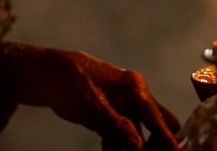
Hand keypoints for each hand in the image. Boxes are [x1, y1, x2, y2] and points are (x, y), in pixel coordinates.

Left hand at [20, 48, 180, 149]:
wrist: (50, 73)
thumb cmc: (71, 84)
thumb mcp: (92, 108)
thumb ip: (116, 126)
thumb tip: (138, 145)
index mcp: (134, 87)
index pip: (157, 116)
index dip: (166, 137)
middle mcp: (135, 93)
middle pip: (158, 120)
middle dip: (158, 140)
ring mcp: (125, 101)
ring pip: (141, 129)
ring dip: (137, 145)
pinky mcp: (114, 110)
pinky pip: (125, 130)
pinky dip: (121, 143)